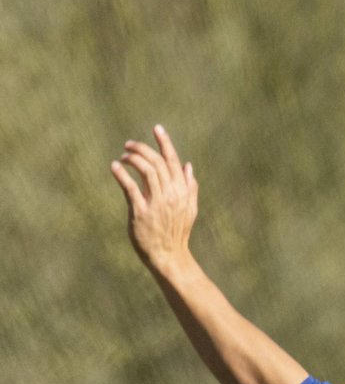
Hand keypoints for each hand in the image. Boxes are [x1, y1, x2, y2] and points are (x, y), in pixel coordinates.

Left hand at [111, 125, 197, 272]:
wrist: (169, 256)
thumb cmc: (177, 233)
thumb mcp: (190, 209)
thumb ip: (190, 187)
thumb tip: (188, 166)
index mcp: (182, 191)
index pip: (173, 161)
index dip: (165, 143)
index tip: (157, 128)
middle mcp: (171, 194)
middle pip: (157, 162)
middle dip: (142, 149)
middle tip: (128, 145)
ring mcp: (156, 203)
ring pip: (145, 171)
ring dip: (132, 159)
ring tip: (123, 157)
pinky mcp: (141, 212)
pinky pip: (130, 188)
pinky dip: (122, 174)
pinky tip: (115, 167)